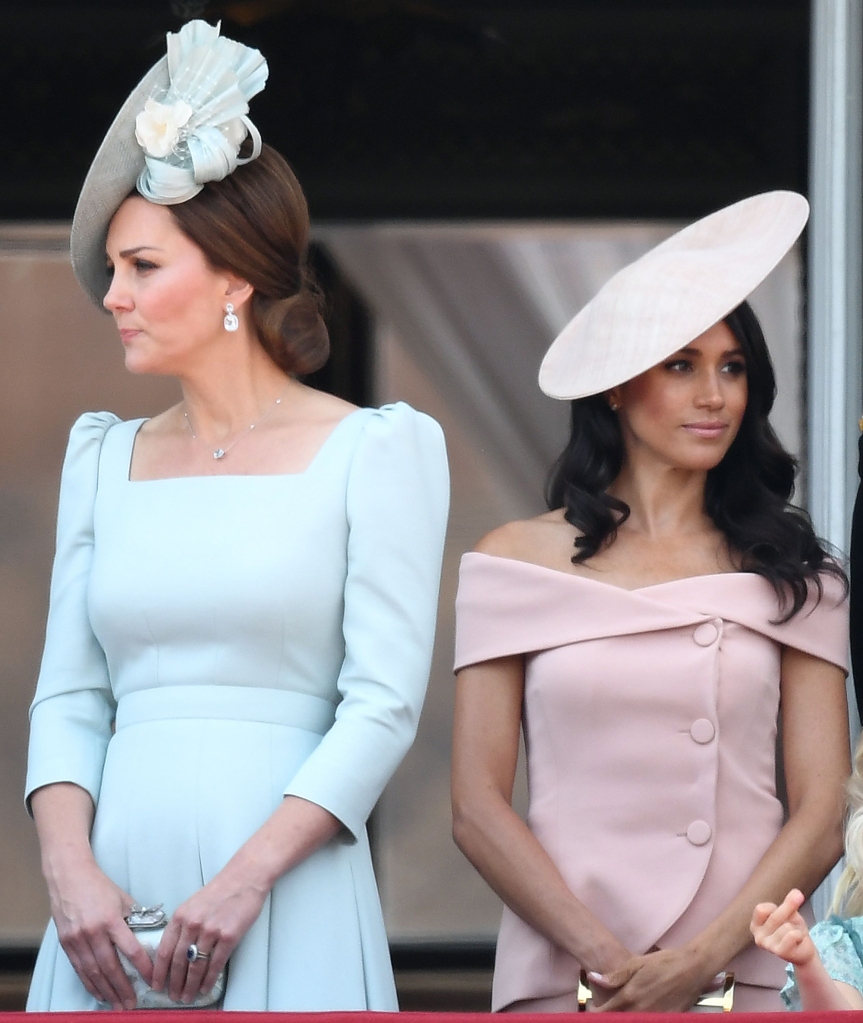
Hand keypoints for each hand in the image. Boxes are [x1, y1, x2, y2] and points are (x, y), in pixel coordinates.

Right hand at [49, 859, 151, 1009]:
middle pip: (110, 967)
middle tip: (131, 1005)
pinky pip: (80, 969)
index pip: (131, 949)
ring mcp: (78, 939)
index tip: (152, 980)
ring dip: (106, 991)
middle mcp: (94, 932)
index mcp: (112, 919)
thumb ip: (134, 918)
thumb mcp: (123, 898)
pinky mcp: (66, 944)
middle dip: (122, 988)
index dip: (142, 967)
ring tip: (117, 1005)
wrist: (69, 877)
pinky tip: (99, 993)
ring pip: (93, 972)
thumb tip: (148, 934)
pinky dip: (90, 983)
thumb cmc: (99, 886)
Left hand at [151, 867, 268, 1002]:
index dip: (159, 972)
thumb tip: (175, 953)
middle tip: (174, 997)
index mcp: (180, 916)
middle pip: (178, 962)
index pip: (164, 951)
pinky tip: (205, 987)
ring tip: (188, 996)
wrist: (244, 878)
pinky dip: (209, 979)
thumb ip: (182, 926)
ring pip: (196, 966)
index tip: (156, 985)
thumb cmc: (220, 891)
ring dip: (190, 985)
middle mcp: (192, 924)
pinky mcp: (229, 936)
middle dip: (174, 983)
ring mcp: (210, 931)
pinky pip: (215, 964)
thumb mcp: (193, 904)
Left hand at [588, 946, 715, 1011]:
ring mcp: (655, 1018)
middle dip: (610, 1016)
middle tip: (606, 1009)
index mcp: (629, 996)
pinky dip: (641, 1019)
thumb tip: (592, 977)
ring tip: (622, 1010)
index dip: (596, 1012)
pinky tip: (639, 1012)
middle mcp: (640, 1012)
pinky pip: (648, 1022)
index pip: (605, 1013)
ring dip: (624, 1017)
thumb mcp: (637, 963)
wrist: (693, 969)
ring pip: (632, 1022)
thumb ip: (615, 976)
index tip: (593, 1009)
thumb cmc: (663, 962)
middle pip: (618, 1020)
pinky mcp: (667, 1021)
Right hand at [750, 888, 815, 966]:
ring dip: (796, 928)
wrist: (804, 952)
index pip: (762, 909)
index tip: (781, 914)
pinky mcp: (780, 953)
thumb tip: (797, 893)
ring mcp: (768, 946)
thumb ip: (789, 903)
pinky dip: (800, 935)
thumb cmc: (793, 930)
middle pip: (774, 916)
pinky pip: (793, 935)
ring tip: (795, 935)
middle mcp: (758, 937)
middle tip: (796, 918)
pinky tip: (798, 941)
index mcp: (756, 925)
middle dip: (789, 912)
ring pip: (787, 927)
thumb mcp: (789, 914)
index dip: (775, 908)